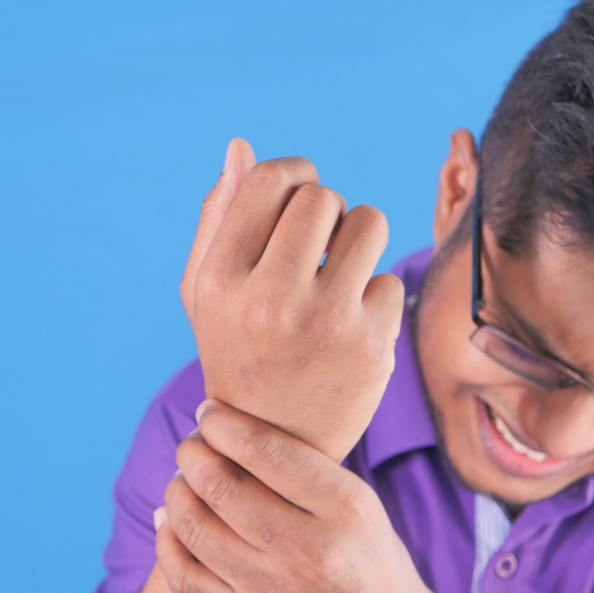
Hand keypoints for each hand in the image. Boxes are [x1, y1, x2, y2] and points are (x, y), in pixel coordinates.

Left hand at [155, 400, 436, 592]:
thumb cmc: (363, 552)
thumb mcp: (357, 500)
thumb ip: (301, 465)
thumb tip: (223, 424)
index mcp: (344, 509)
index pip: (264, 450)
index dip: (223, 423)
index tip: (209, 413)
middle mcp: (308, 553)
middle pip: (221, 486)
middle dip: (193, 453)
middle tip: (191, 445)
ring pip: (193, 527)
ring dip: (177, 491)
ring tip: (183, 479)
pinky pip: (183, 578)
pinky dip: (167, 541)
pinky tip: (171, 519)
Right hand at [179, 139, 404, 461]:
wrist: (273, 446)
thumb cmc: (236, 350)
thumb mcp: (205, 290)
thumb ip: (219, 217)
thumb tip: (242, 146)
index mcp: (221, 279)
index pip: (271, 179)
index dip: (293, 174)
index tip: (297, 197)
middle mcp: (269, 300)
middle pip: (323, 196)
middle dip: (325, 208)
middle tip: (317, 242)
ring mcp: (325, 324)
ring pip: (369, 223)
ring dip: (358, 237)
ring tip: (339, 268)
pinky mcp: (371, 346)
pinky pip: (387, 278)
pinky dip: (371, 296)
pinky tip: (349, 325)